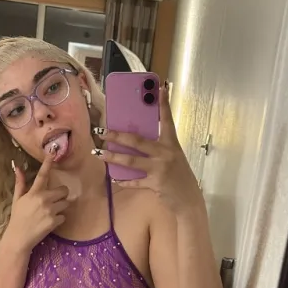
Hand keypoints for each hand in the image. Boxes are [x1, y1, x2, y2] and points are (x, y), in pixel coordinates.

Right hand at [5, 154, 70, 253]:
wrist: (19, 238)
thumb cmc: (17, 218)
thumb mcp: (17, 199)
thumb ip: (20, 183)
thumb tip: (17, 167)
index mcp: (33, 193)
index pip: (42, 175)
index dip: (48, 163)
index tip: (53, 153)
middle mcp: (43, 200)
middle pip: (63, 190)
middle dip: (62, 194)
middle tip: (55, 200)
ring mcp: (50, 211)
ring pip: (66, 203)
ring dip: (61, 207)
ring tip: (51, 212)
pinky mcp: (54, 222)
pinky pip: (64, 216)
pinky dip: (59, 219)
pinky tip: (50, 222)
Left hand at [96, 84, 200, 212]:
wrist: (188, 199)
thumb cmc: (179, 177)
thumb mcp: (173, 158)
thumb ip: (158, 149)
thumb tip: (136, 142)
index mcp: (172, 144)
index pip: (167, 120)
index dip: (164, 104)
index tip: (160, 87)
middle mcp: (165, 153)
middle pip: (137, 141)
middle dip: (117, 136)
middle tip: (102, 132)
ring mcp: (159, 168)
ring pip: (131, 161)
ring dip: (113, 158)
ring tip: (99, 154)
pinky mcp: (155, 183)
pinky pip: (134, 181)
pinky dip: (123, 180)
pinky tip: (114, 178)